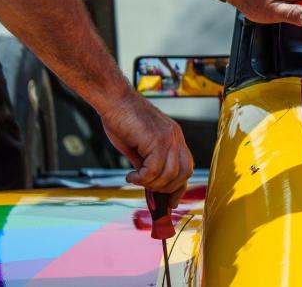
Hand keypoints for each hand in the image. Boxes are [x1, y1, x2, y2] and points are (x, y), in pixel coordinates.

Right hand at [99, 91, 192, 207]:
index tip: (172, 202)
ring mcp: (169, 137)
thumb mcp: (139, 147)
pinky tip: (131, 175)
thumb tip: (150, 184)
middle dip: (166, 188)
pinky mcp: (156, 138)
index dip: (181, 187)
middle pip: (184, 173)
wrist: (114, 99)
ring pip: (169, 174)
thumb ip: (148, 163)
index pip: (187, 167)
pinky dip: (142, 178)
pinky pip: (154, 169)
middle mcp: (176, 137)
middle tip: (146, 187)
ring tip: (135, 179)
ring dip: (151, 184)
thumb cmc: (122, 120)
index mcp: (175, 138)